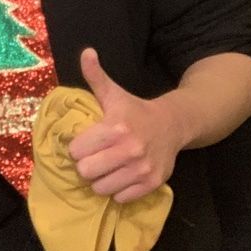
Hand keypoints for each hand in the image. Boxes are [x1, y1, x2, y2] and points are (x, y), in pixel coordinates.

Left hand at [68, 48, 184, 202]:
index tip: (86, 143)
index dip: (77, 148)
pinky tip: (122, 176)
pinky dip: (118, 191)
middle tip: (95, 158)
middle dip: (86, 166)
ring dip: (101, 181)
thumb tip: (86, 52)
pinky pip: (120, 198)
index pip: (76, 151)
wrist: (174, 124)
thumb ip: (96, 76)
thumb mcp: (115, 93)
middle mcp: (130, 149)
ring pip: (101, 189)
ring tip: (107, 168)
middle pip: (85, 172)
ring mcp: (142, 168)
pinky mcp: (152, 183)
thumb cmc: (136, 110)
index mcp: (116, 127)